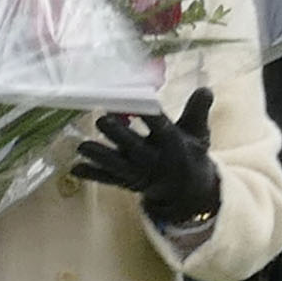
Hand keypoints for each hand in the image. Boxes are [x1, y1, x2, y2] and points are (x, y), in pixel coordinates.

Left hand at [68, 91, 222, 227]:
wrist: (187, 190)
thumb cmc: (189, 151)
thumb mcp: (198, 131)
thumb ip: (198, 109)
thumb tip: (205, 89)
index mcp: (173, 144)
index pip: (161, 128)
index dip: (149, 116)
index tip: (138, 103)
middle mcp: (155, 161)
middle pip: (135, 148)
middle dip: (119, 135)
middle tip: (102, 120)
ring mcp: (139, 174)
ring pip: (118, 166)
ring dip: (100, 156)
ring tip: (83, 146)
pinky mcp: (127, 182)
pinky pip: (109, 179)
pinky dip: (93, 174)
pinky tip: (75, 167)